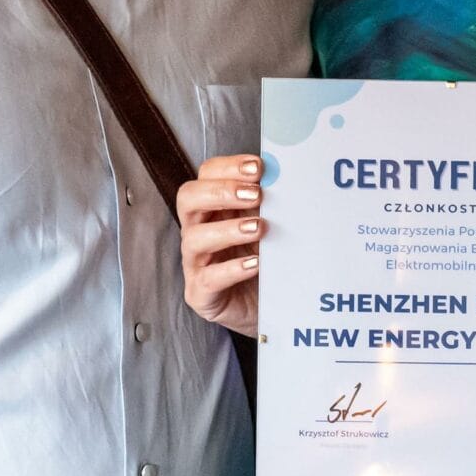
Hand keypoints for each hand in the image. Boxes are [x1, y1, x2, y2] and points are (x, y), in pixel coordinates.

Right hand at [178, 154, 265, 336]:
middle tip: (255, 194)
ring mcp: (195, 262)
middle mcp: (197, 230)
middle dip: (222, 191)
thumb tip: (287, 177)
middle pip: (188, 198)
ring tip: (259, 228)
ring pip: (194, 238)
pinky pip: (208, 278)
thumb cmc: (266, 262)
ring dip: (228, 229)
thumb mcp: (269, 227)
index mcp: (212, 207)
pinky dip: (232, 268)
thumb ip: (270, 204)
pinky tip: (256, 263)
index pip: (206, 175)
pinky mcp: (200, 293)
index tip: (258, 168)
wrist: (269, 307)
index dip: (228, 167)